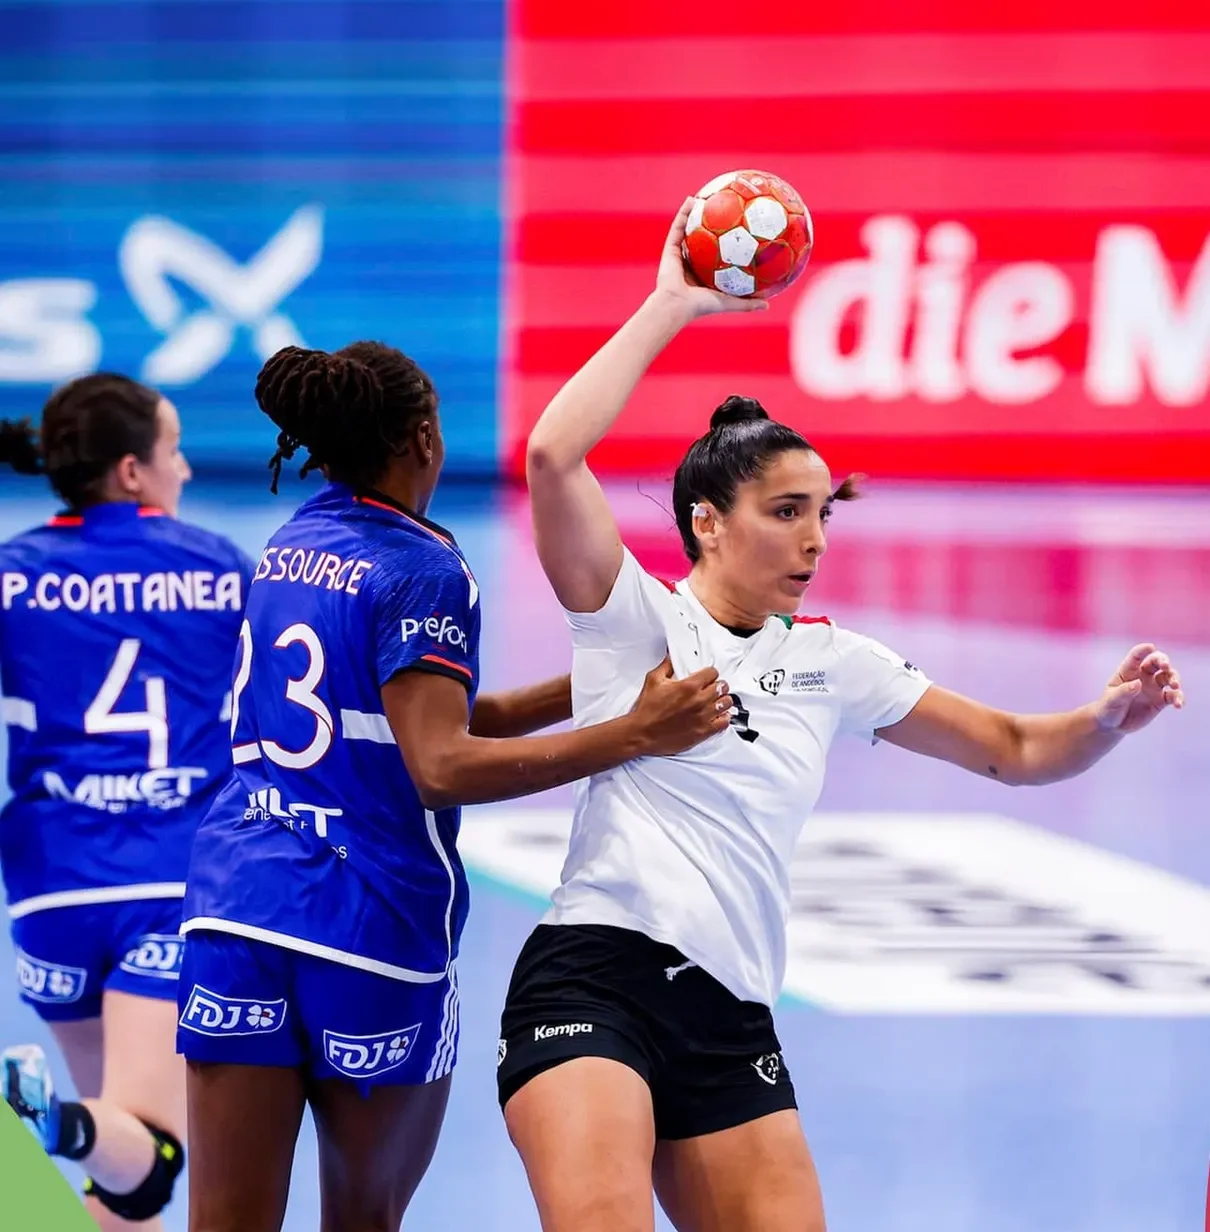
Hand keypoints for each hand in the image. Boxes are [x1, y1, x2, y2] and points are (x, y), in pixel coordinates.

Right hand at [630, 655, 732, 754]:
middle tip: (713, 688)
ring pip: (726, 703)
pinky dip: (723, 718)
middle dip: (718, 685)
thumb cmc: (647, 710)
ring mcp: (703, 717)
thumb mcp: (653, 680)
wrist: (642, 733)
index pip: (712, 673)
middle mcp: (698, 701)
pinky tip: (718, 716)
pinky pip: (724, 722)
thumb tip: (672, 656)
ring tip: (717, 701)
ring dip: (723, 700)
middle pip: (722, 687)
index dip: (710, 673)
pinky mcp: (703, 731)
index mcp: (688, 686)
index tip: (708, 676)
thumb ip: (666, 666)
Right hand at [653, 197, 771, 319]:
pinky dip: (683, 213)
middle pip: (702, 239)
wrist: (677, 305)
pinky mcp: (669, 249)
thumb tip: (768, 305)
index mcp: (703, 275)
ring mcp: (680, 254)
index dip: (725, 243)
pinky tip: (691, 200)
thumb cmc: (703, 306)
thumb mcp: (730, 302)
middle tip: (723, 210)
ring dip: (695, 213)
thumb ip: (747, 303)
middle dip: (711, 224)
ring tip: (705, 197)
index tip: (737, 231)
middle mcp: (691, 263)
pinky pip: (677, 227)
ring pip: (688, 229)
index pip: (715, 256)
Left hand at [1093, 644, 1184, 733]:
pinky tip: (1179, 704)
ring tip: (1175, 686)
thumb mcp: (1111, 700)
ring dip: (1174, 678)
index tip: (1150, 647)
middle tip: (1166, 666)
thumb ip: (1123, 691)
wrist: (1113, 725)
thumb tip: (1138, 683)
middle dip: (1163, 661)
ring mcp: (1153, 687)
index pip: (1136, 656)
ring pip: (1169, 676)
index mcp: (1127, 671)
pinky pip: (1173, 696)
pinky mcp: (1161, 700)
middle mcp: (1143, 676)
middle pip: (1157, 662)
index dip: (1143, 650)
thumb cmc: (1108, 708)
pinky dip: (1178, 698)